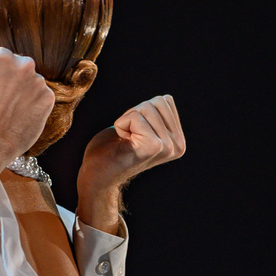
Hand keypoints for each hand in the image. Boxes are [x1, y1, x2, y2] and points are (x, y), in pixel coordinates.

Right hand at [0, 47, 54, 184]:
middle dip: (3, 79)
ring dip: (17, 90)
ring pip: (26, 81)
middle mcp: (25, 65)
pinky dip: (28, 102)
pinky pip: (37, 95)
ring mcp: (39, 83)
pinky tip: (16, 114)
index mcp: (2, 56)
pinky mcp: (48, 99)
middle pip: (12, 67)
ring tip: (5, 109)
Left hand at [76, 95, 184, 234]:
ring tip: (125, 141)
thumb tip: (166, 99)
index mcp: (178, 140)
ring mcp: (167, 147)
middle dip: (135, 114)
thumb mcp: (142, 127)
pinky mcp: (153, 147)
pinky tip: (122, 142)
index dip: (141, 111)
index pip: (165, 101)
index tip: (135, 133)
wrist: (97, 177)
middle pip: (158, 102)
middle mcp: (177, 145)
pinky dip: (121, 124)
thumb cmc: (113, 150)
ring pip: (147, 107)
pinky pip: (135, 116)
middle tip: (128, 137)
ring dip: (127, 120)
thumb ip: (157, 115)